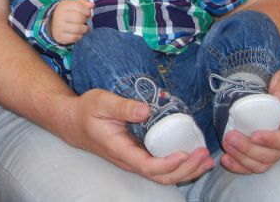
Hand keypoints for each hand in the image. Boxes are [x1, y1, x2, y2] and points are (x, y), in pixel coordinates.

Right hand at [49, 0, 93, 44]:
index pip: (79, 6)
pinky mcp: (61, 36)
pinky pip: (75, 38)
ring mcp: (59, 27)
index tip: (88, 13)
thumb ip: (83, 3)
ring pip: (78, 29)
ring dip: (84, 29)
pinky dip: (79, 36)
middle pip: (79, 18)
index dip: (87, 10)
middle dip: (85, 20)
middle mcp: (60, 15)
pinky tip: (78, 33)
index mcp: (64, 6)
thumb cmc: (67, 13)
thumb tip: (92, 4)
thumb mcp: (73, 5)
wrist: (53, 24)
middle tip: (85, 21)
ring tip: (84, 28)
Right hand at [65, 89, 213, 184]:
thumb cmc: (86, 111)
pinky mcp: (139, 155)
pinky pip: (162, 166)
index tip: (186, 153)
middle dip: (186, 169)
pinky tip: (193, 155)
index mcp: (120, 150)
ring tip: (206, 159)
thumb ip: (122, 106)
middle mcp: (129, 160)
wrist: (74, 123)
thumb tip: (145, 110)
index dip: (169, 164)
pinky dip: (180, 164)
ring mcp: (135, 160)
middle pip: (161, 177)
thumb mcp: (100, 101)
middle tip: (204, 154)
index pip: (148, 166)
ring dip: (187, 170)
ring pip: (163, 175)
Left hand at [218, 67, 279, 173]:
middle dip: (249, 150)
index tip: (254, 135)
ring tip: (227, 145)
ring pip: (261, 163)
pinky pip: (252, 163)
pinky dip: (239, 165)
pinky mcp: (261, 148)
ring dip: (242, 158)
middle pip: (271, 156)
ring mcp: (274, 147)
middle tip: (230, 138)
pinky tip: (226, 159)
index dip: (271, 141)